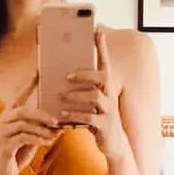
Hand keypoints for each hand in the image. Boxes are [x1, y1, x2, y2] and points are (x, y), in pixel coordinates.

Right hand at [0, 73, 58, 174]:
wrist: (2, 174)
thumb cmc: (18, 153)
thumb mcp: (32, 138)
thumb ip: (41, 129)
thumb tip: (60, 122)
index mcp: (9, 116)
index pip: (19, 96)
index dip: (29, 84)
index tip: (39, 72)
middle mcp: (2, 121)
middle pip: (23, 110)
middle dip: (42, 114)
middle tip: (56, 120)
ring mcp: (1, 133)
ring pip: (23, 124)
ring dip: (41, 129)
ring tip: (54, 134)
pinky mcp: (3, 146)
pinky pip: (22, 138)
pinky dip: (36, 139)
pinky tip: (46, 142)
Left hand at [60, 27, 126, 158]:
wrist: (113, 144)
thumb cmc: (99, 119)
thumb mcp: (92, 102)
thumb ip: (83, 89)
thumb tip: (62, 74)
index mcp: (106, 88)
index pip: (105, 63)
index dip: (102, 47)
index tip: (98, 30)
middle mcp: (110, 96)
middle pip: (102, 78)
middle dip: (85, 74)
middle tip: (67, 75)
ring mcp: (109, 111)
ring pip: (94, 98)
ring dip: (75, 96)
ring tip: (60, 96)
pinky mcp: (104, 126)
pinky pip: (89, 118)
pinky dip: (74, 115)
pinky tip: (62, 115)